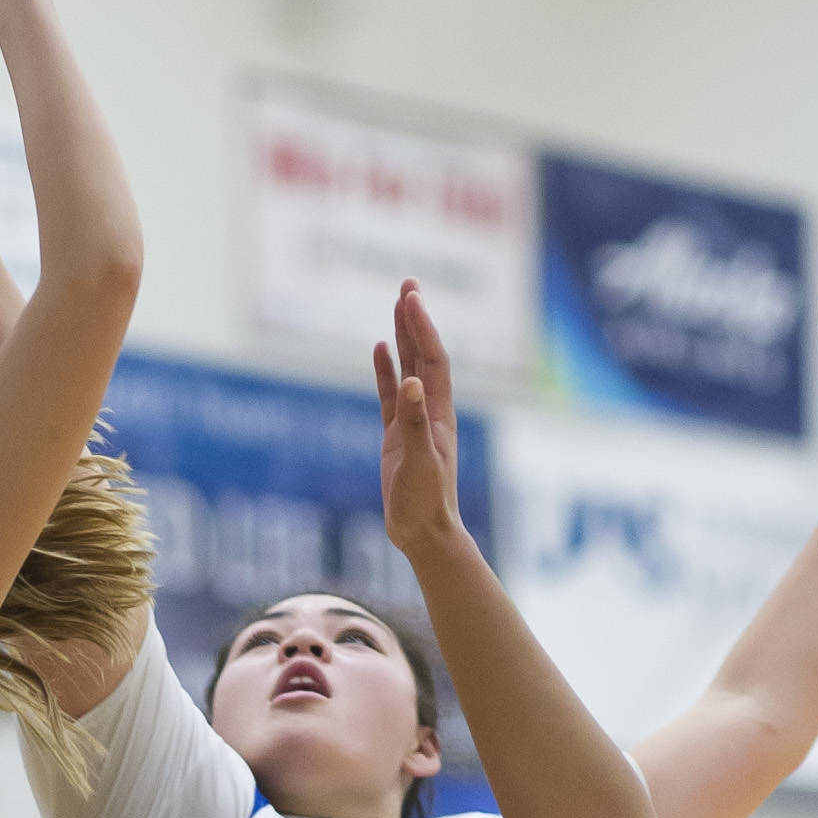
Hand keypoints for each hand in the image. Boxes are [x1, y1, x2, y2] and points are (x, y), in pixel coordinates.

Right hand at [374, 281, 464, 555]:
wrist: (422, 533)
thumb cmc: (425, 501)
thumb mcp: (420, 461)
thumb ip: (415, 422)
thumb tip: (413, 381)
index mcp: (439, 413)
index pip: (432, 360)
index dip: (422, 328)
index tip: (410, 298)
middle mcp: (430, 410)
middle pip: (423, 355)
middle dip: (415, 319)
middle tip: (407, 283)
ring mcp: (413, 420)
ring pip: (408, 368)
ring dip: (403, 336)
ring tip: (397, 302)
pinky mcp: (396, 434)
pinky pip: (390, 393)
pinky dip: (386, 369)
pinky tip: (378, 347)